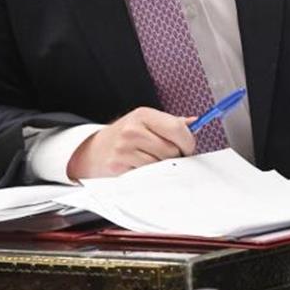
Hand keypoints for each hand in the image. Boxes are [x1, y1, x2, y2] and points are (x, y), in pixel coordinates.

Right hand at [66, 107, 195, 179]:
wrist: (94, 150)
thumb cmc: (125, 136)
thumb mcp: (145, 122)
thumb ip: (170, 123)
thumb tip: (195, 121)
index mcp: (143, 114)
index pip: (176, 128)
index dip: (188, 142)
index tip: (187, 148)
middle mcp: (133, 129)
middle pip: (171, 150)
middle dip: (175, 157)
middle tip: (168, 157)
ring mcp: (124, 148)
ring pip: (160, 164)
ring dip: (162, 167)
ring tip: (152, 162)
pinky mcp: (118, 165)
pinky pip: (147, 175)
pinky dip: (149, 175)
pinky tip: (140, 168)